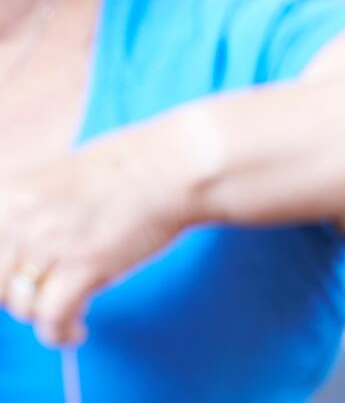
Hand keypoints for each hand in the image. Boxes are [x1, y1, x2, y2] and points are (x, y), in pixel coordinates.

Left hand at [0, 134, 192, 346]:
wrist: (171, 168)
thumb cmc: (125, 171)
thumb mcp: (54, 181)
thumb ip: (26, 213)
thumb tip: (16, 255)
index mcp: (7, 195)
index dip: (3, 276)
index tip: (18, 282)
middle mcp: (19, 219)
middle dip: (17, 298)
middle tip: (43, 296)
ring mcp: (51, 243)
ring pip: (21, 306)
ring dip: (42, 317)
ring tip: (65, 317)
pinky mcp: (85, 266)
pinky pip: (53, 318)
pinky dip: (61, 333)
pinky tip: (75, 332)